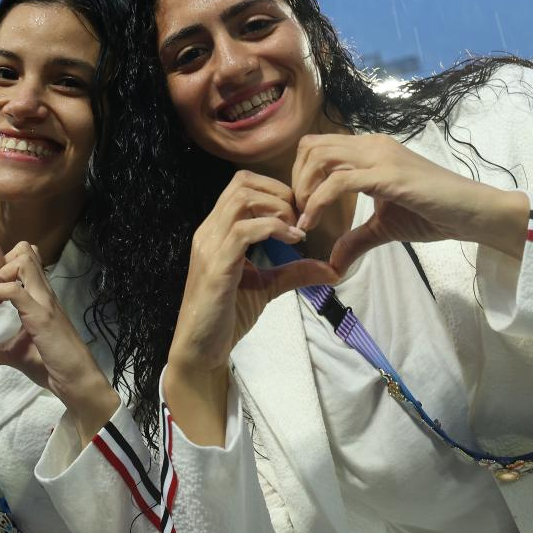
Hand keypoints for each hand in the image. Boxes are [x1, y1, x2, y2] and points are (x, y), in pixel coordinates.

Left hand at [0, 242, 118, 442]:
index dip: (2, 265)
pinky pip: (15, 289)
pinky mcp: (41, 315)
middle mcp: (43, 292)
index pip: (25, 259)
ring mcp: (44, 301)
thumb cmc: (51, 365)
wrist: (75, 380)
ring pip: (23, 261)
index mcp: (39, 297)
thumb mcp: (16, 355)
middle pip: (25, 250)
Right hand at [165, 171, 338, 444]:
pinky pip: (243, 230)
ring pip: (241, 199)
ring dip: (277, 208)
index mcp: (216, 231)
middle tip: (300, 218)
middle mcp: (208, 232)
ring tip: (296, 229)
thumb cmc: (227, 316)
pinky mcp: (216, 266)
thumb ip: (294, 272)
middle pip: (241, 183)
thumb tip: (331, 269)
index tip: (298, 212)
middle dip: (278, 193)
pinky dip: (274, 228)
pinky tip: (293, 241)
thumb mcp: (266, 286)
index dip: (274, 189)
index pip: (241, 185)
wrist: (201, 349)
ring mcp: (209, 247)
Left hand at [291, 134, 529, 273]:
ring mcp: (380, 156)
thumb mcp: (385, 227)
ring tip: (304, 217)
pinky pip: (339, 181)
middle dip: (295, 179)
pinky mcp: (387, 175)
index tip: (300, 207)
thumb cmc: (434, 214)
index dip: (300, 174)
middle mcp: (372, 145)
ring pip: (320, 157)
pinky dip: (318, 202)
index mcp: (369, 149)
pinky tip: (312, 223)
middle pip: (311, 146)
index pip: (318, 146)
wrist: (472, 213)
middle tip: (298, 212)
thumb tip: (334, 263)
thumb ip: (357, 239)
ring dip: (303, 188)